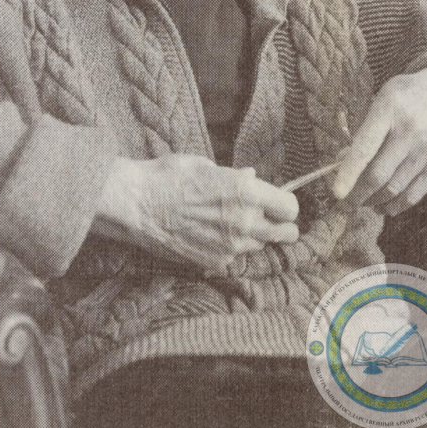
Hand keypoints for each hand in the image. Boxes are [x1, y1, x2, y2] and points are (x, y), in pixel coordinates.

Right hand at [94, 153, 298, 273]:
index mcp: (245, 192)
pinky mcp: (214, 262)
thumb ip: (234, 176)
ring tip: (230, 222)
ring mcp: (230, 246)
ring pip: (260, 245)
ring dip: (254, 236)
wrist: (136, 205)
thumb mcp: (205, 165)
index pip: (290, 208)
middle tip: (267, 217)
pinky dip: (229, 247)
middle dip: (281, 225)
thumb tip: (250, 178)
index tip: (278, 201)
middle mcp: (244, 222)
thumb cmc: (169, 177)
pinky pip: (234, 256)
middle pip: (286, 233)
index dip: (286, 204)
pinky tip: (209, 234)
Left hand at [332, 67, 426, 215]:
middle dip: (357, 195)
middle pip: (379, 174)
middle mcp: (410, 132)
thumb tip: (342, 163)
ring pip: (395, 189)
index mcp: (388, 111)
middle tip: (344, 204)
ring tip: (362, 202)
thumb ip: (362, 130)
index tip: (336, 193)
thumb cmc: (404, 97)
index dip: (348, 173)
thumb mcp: (379, 101)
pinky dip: (395, 205)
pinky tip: (383, 206)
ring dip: (373, 201)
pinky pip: (414, 195)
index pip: (365, 148)